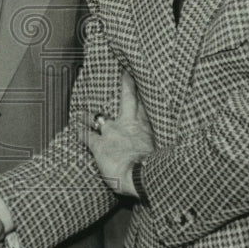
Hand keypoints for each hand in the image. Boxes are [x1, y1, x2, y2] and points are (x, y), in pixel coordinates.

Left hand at [86, 71, 153, 196]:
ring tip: (81, 111)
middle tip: (125, 70)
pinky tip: (74, 128)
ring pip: (98, 117)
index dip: (145, 90)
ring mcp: (111, 133)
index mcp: (146, 127)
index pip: (146, 103)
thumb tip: (174, 150)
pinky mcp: (98, 145)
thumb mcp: (162, 154)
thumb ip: (162, 146)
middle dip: (127, 84)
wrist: (142, 176)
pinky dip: (79, 131)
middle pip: (128, 98)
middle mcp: (128, 124)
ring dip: (89, 115)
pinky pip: (85, 135)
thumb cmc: (156, 170)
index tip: (144, 77)